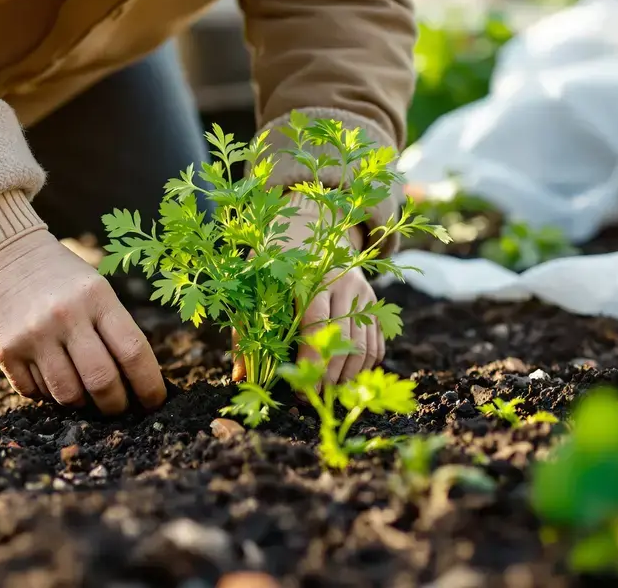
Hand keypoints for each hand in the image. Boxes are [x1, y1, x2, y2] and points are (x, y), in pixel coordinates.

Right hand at [0, 229, 165, 413]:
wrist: (0, 255)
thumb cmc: (59, 278)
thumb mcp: (95, 290)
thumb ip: (114, 330)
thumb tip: (137, 384)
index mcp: (97, 297)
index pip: (133, 352)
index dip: (149, 386)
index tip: (154, 403)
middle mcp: (66, 316)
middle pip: (102, 381)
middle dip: (116, 405)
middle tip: (118, 408)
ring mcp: (33, 335)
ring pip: (68, 395)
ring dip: (81, 403)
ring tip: (83, 393)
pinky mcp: (5, 351)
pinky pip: (35, 393)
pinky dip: (47, 394)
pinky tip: (49, 377)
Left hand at [233, 196, 384, 388]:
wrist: (312, 222)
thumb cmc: (276, 256)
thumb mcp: (255, 281)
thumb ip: (246, 328)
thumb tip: (240, 377)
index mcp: (311, 275)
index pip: (315, 323)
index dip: (310, 359)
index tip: (299, 388)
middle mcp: (343, 282)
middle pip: (344, 338)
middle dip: (330, 375)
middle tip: (313, 397)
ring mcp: (362, 291)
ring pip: (364, 344)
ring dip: (349, 375)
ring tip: (329, 393)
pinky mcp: (374, 300)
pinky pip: (377, 341)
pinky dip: (365, 364)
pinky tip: (348, 377)